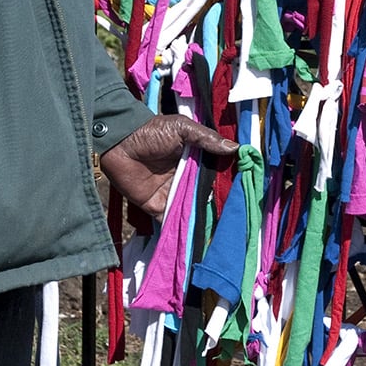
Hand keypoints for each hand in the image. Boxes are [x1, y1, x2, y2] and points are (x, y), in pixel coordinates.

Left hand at [99, 113, 237, 222]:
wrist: (119, 143)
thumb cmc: (151, 131)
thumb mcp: (182, 128)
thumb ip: (206, 138)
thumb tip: (236, 148)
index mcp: (195, 159)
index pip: (216, 172)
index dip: (230, 179)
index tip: (246, 187)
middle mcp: (187, 178)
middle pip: (208, 194)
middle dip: (221, 203)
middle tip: (239, 214)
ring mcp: (173, 193)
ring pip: (194, 209)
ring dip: (205, 218)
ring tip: (224, 230)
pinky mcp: (158, 207)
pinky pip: (173, 219)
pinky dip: (184, 229)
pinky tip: (199, 237)